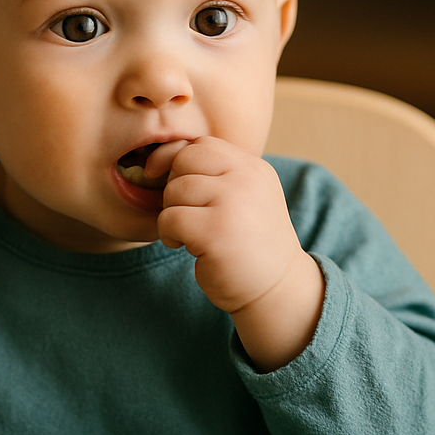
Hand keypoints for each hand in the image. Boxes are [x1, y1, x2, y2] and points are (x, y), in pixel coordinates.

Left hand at [147, 137, 324, 370]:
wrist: (277, 290)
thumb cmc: (249, 245)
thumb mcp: (243, 199)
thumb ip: (215, 176)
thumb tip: (158, 159)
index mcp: (254, 168)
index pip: (202, 144)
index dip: (175, 158)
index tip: (162, 178)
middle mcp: (247, 179)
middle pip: (185, 160)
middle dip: (174, 187)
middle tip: (186, 213)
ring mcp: (233, 203)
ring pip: (174, 190)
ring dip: (171, 214)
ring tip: (189, 234)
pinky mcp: (216, 231)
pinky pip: (169, 218)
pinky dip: (169, 234)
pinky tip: (187, 247)